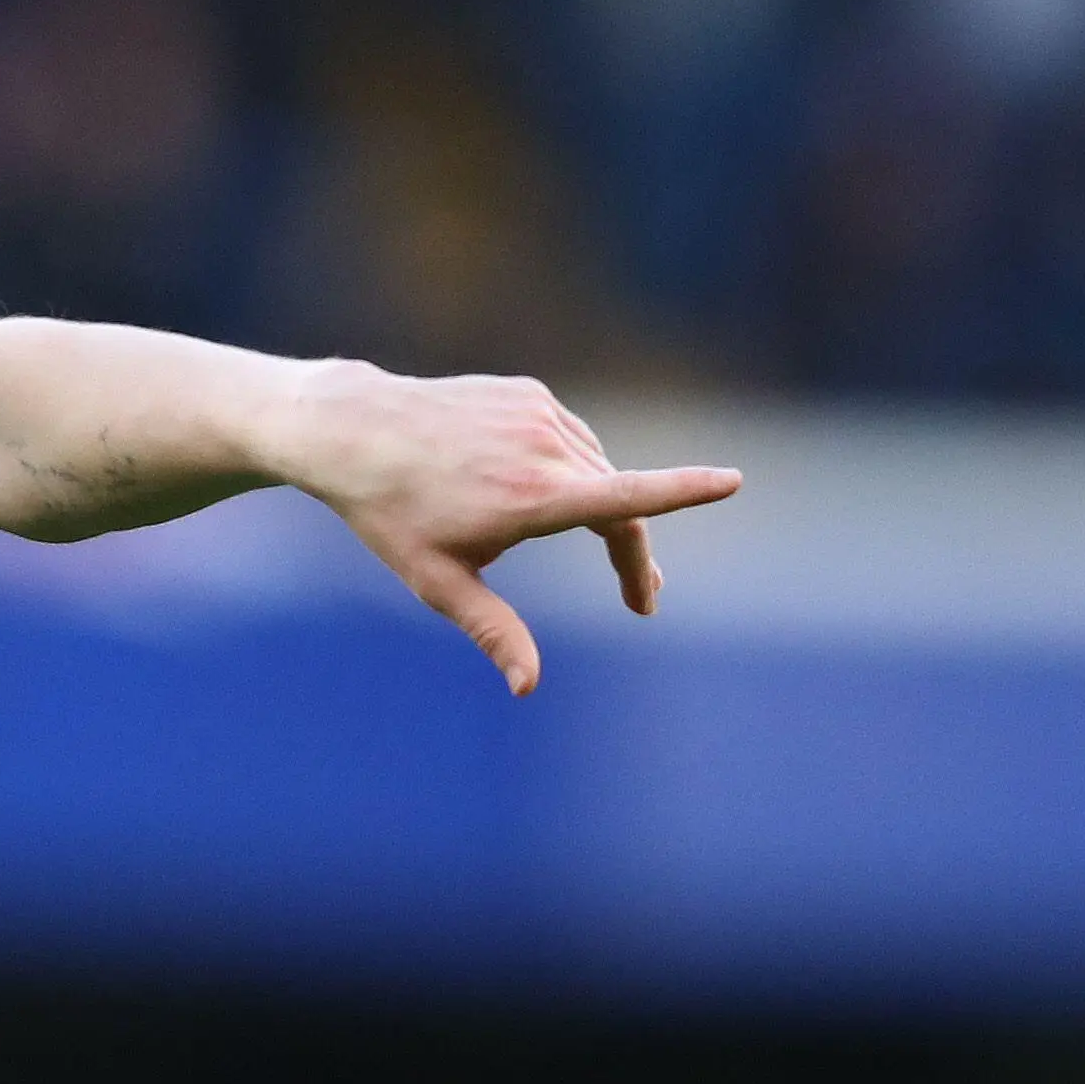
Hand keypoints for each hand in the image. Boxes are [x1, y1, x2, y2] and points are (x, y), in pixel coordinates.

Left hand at [273, 361, 740, 694]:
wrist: (352, 429)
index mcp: (533, 497)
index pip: (625, 498)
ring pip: (597, 470)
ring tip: (608, 552)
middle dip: (634, 555)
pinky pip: (568, 440)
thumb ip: (494, 632)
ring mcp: (537, 414)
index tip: (732, 482)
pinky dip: (573, 471)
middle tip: (643, 600)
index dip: (684, 491)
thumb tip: (528, 689)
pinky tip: (547, 492)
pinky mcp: (527, 394)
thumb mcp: (438, 583)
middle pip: (618, 505)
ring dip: (607, 511)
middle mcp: (543, 448)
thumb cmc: (390, 514)